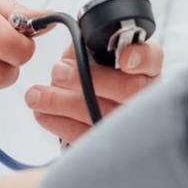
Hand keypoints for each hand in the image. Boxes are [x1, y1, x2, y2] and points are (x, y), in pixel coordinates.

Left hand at [26, 42, 162, 142]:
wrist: (91, 115)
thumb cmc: (94, 79)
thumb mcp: (92, 56)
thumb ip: (87, 46)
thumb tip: (75, 40)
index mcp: (145, 68)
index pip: (151, 58)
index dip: (139, 58)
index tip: (124, 59)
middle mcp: (144, 97)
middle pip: (127, 89)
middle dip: (88, 79)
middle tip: (58, 72)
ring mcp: (130, 126)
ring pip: (102, 115)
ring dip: (62, 103)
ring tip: (36, 95)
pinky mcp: (109, 146)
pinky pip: (85, 137)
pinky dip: (59, 123)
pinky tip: (42, 113)